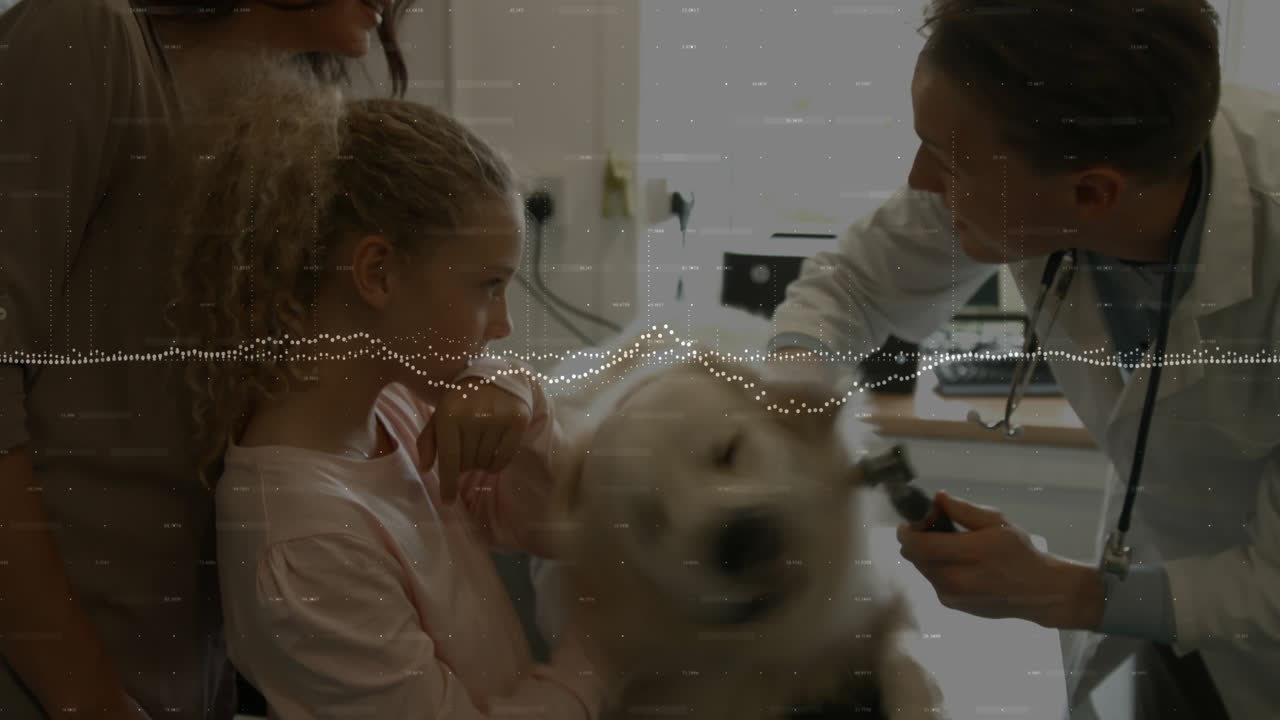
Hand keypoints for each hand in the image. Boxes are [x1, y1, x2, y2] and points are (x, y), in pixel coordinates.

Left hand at [423, 377, 531, 503]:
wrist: (497, 376)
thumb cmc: (463, 400)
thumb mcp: (440, 414)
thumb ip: (428, 440)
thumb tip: (425, 468)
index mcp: (449, 413)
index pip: (450, 458)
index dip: (448, 484)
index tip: (447, 502)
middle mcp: (474, 415)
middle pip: (467, 464)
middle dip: (464, 465)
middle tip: (466, 450)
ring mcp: (498, 417)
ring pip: (485, 463)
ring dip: (480, 462)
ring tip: (480, 444)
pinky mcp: (518, 420)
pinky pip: (503, 459)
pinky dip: (496, 463)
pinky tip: (492, 450)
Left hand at [896, 491, 1104, 628]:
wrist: (1040, 592)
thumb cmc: (1020, 553)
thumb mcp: (996, 522)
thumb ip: (963, 509)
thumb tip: (937, 497)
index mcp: (966, 555)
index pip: (916, 544)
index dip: (906, 531)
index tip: (910, 521)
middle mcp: (953, 579)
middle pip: (913, 556)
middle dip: (916, 540)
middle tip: (933, 529)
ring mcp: (951, 596)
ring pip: (922, 569)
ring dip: (927, 555)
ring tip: (949, 547)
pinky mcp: (953, 605)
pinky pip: (933, 581)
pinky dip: (937, 569)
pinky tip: (958, 564)